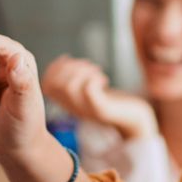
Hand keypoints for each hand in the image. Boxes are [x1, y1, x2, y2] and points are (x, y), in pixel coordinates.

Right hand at [42, 57, 157, 139]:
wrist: (136, 120)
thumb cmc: (113, 100)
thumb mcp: (89, 90)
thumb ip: (75, 79)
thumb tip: (62, 60)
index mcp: (69, 103)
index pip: (46, 86)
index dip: (55, 68)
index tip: (71, 61)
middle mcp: (74, 108)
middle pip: (55, 85)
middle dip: (70, 67)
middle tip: (88, 66)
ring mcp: (87, 110)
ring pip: (69, 87)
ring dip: (82, 71)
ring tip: (96, 71)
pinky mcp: (102, 110)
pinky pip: (88, 92)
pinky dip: (94, 78)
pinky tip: (103, 80)